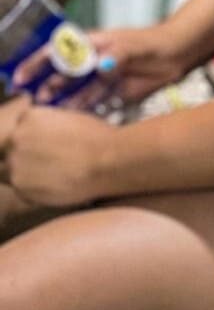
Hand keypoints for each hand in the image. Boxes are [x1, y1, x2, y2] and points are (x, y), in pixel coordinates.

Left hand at [0, 98, 115, 208]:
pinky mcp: (20, 185)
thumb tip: (47, 137)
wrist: (107, 161)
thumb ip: (49, 127)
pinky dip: (35, 191)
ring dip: (26, 176)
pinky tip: (56, 187)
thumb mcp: (71, 120)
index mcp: (29, 117)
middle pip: (9, 150)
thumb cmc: (99, 139)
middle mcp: (16, 137)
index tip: (42, 149)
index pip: (18, 130)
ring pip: (9, 172)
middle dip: (24, 158)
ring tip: (53, 178)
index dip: (30, 141)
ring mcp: (15, 162)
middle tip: (48, 165)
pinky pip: (21, 190)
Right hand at [14, 24, 185, 110]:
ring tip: (50, 117)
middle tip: (37, 104)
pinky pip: (92, 102)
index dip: (36, 64)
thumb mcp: (133, 47)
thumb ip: (117, 56)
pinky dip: (81, 111)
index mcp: (90, 45)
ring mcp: (100, 77)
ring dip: (62, 103)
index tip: (21, 78)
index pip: (56, 52)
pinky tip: (71, 122)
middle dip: (47, 88)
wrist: (177, 55)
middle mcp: (91, 61)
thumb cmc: (152, 44)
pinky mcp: (112, 91)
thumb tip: (101, 66)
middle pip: (62, 75)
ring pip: (75, 92)